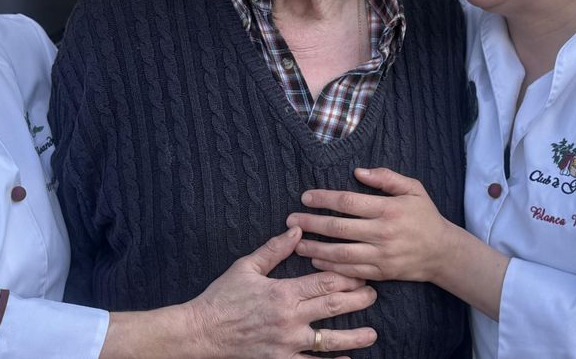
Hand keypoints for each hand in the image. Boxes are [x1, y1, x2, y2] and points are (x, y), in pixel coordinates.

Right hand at [187, 227, 377, 357]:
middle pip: (333, 307)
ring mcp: (286, 345)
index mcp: (282, 293)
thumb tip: (297, 231)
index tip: (362, 273)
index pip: (325, 282)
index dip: (347, 277)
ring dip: (354, 337)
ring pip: (329, 342)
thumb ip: (273, 250)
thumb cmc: (221, 298)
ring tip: (372, 333)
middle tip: (374, 294)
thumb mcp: (246, 268)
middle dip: (358, 300)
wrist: (200, 333)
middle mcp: (289, 319)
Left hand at [286, 168, 455, 282]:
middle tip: (291, 220)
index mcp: (388, 209)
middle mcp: (383, 233)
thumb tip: (358, 171)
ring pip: (341, 253)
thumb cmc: (425, 216)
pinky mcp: (381, 273)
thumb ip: (386, 178)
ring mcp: (381, 256)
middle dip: (312, 223)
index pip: (348, 202)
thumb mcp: (413, 189)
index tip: (305, 197)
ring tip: (296, 243)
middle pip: (339, 228)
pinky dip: (330, 266)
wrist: (442, 252)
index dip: (324, 199)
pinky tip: (315, 260)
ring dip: (315, 248)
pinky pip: (350, 271)